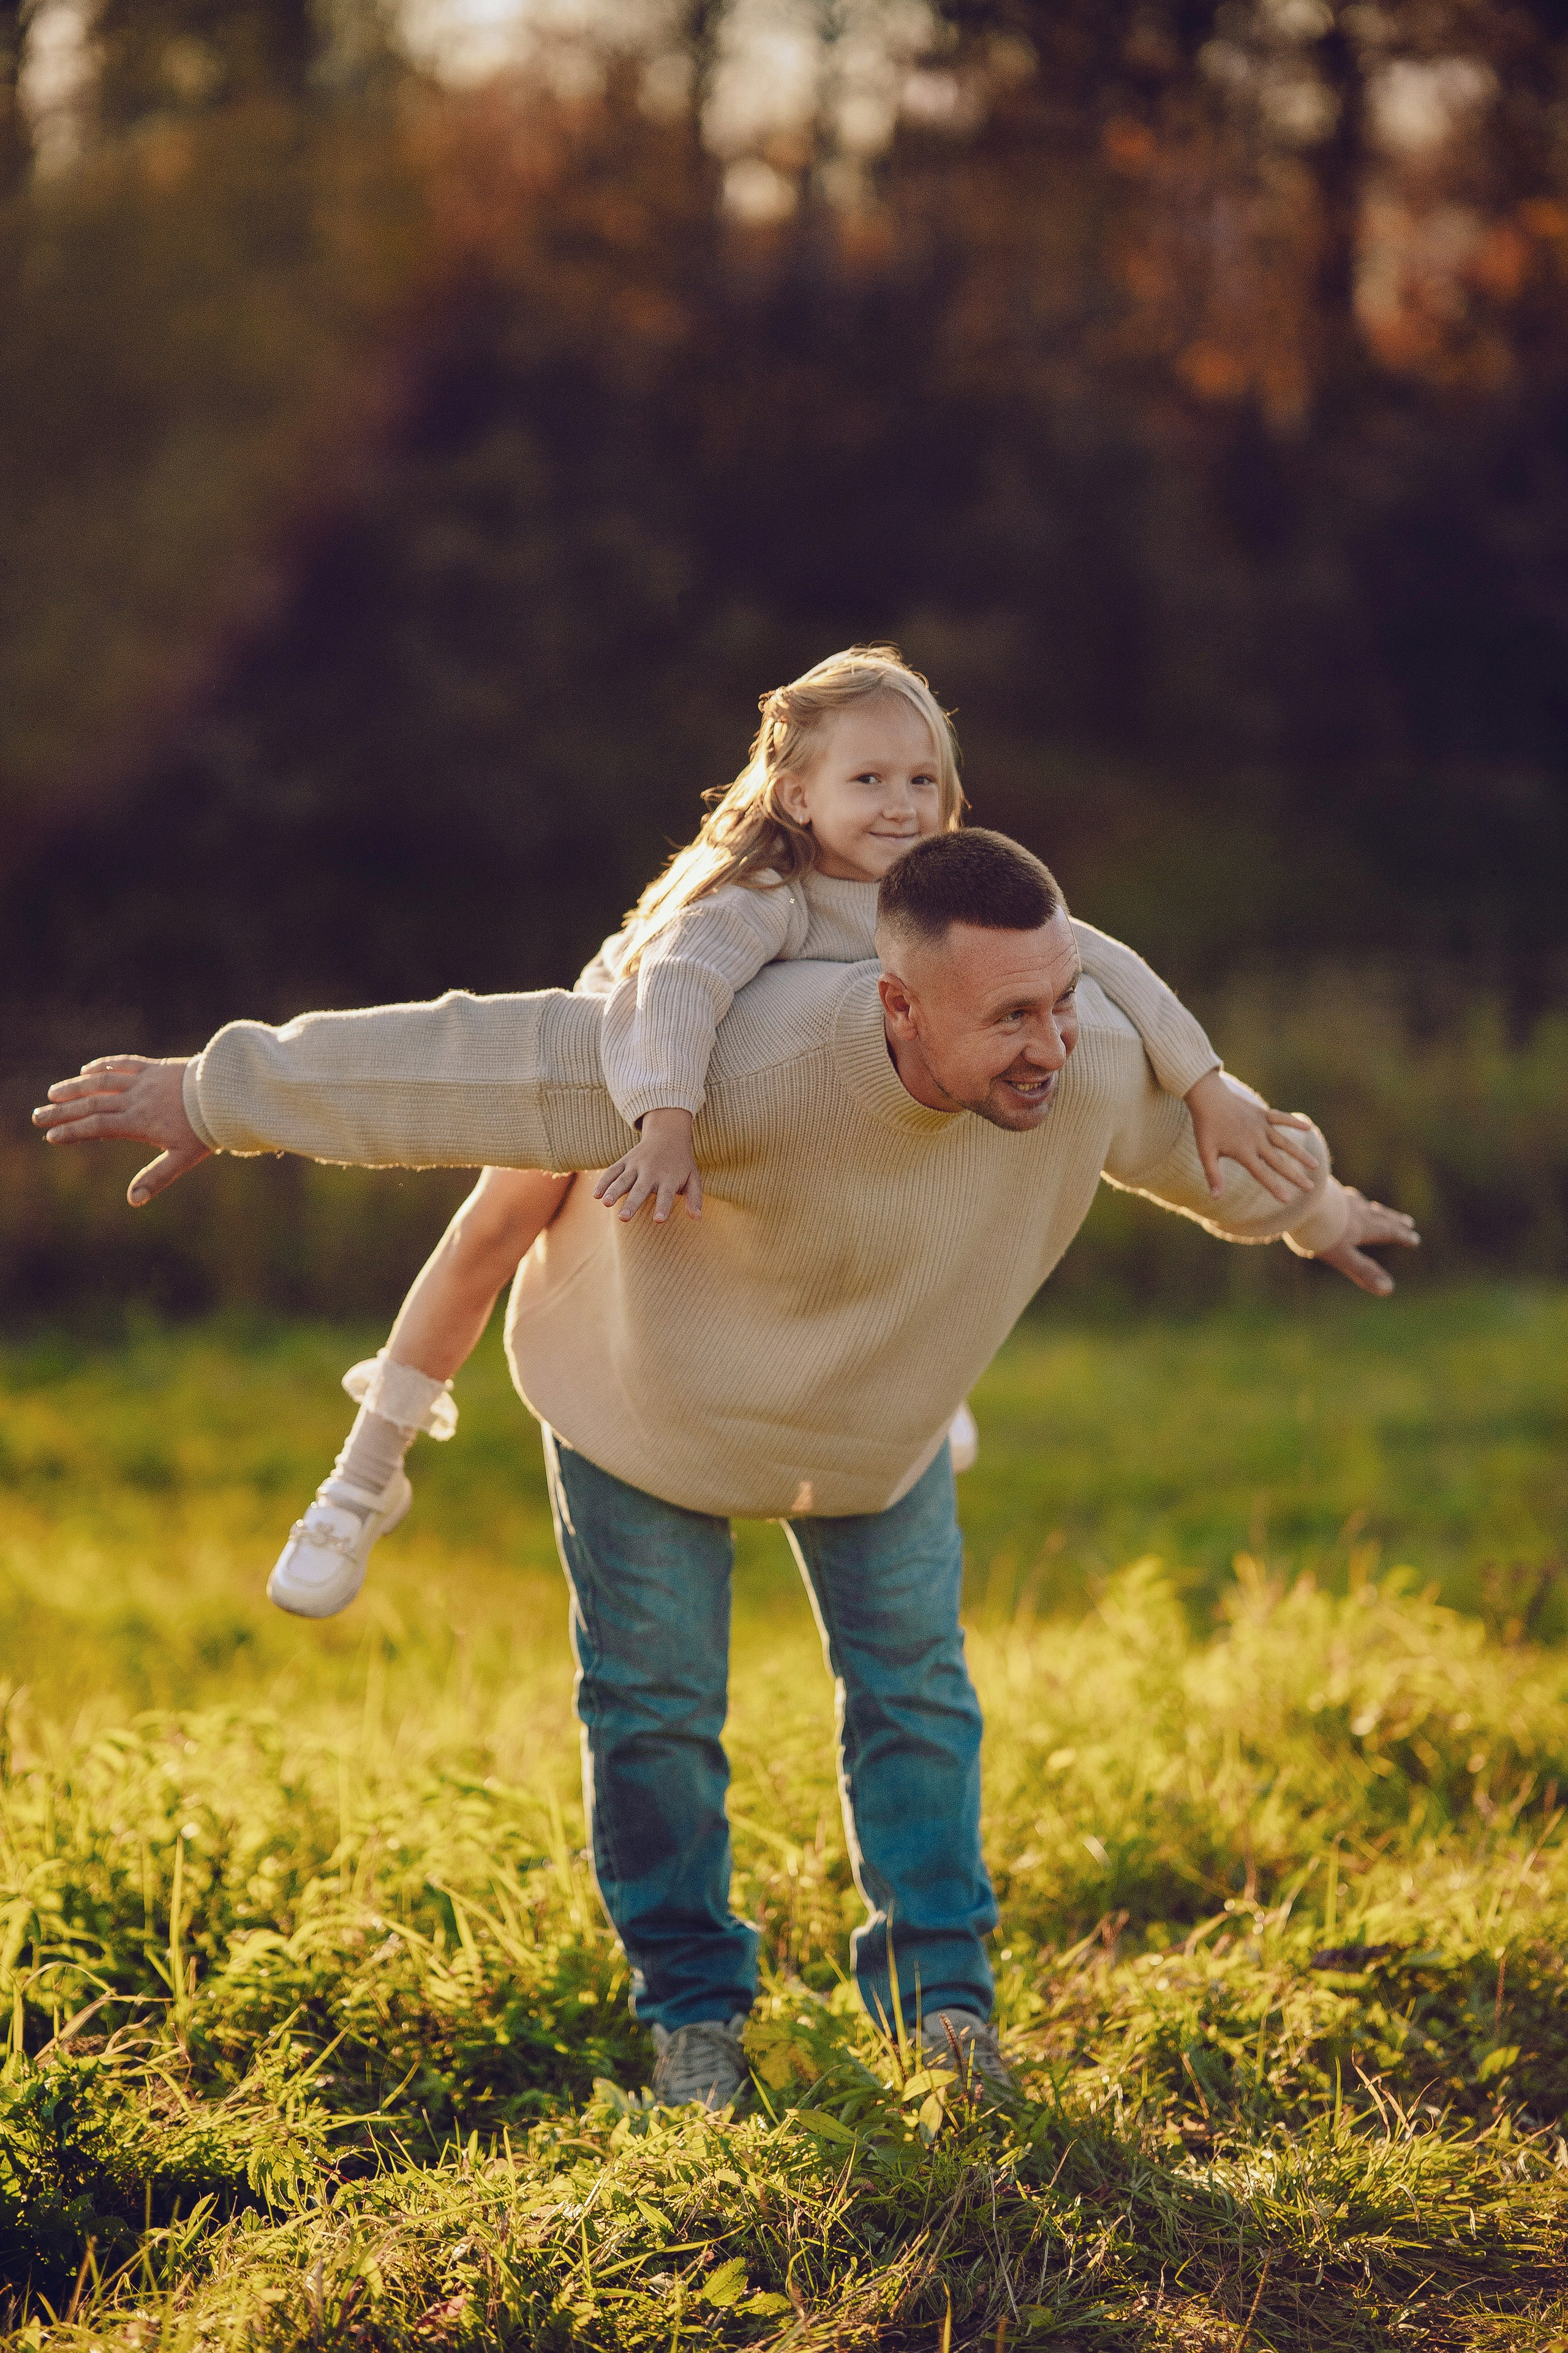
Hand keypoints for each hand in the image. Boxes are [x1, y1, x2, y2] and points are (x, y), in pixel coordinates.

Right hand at [32, 1054, 208, 1205]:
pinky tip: (87, 1069)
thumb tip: (133, 1201)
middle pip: (91, 1104)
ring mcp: (144, 1080)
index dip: (73, 1132)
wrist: (228, 1094)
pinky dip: (103, 1065)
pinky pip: (124, 1063)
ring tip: (52, 1092)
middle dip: (62, 1111)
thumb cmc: (206, 1129)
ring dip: (75, 1086)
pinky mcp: (155, 1067)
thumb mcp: (182, 1158)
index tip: (51, 1137)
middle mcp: (136, 1099)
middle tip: (37, 1116)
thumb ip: (157, 1178)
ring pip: (102, 1081)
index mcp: (138, 1122)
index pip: (97, 1127)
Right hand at [592, 1107, 702, 1224]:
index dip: (662, 1207)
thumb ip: (694, 1198)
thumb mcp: (693, 1178)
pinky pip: (612, 1171)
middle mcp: (651, 1171)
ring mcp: (636, 1165)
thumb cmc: (681, 1163)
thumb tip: (697, 1218)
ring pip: (623, 1179)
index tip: (658, 1220)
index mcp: (669, 1178)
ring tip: (606, 1203)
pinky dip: (603, 1182)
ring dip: (614, 1191)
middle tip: (624, 1218)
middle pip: (640, 1189)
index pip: (666, 1195)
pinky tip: (595, 1195)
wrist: (668, 1133)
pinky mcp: (625, 1161)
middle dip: (632, 1203)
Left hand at [1185, 1069, 1317, 1204]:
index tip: (1287, 1199)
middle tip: (1311, 1187)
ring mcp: (1261, 1126)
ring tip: (1315, 1165)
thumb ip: (1213, 1175)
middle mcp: (1256, 1140)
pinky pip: (1282, 1118)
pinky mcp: (1262, 1113)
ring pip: (1285, 1142)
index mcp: (1243, 1151)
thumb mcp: (1206, 1153)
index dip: (1274, 1187)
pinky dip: (1294, 1122)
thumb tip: (1215, 1198)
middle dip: (1295, 1176)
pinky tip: (1308, 1127)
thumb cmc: (1205, 1127)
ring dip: (1300, 1154)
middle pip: (1279, 1161)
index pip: (1262, 1174)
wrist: (1207, 1097)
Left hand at [1314, 1187, 1419, 1295]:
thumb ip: (1364, 1271)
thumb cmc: (1320, 1230)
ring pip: (1362, 1204)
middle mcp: (1356, 1210)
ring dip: (1373, 1209)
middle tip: (1408, 1223)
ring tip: (1375, 1209)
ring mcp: (1340, 1198)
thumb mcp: (1342, 1255)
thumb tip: (1388, 1290)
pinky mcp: (1325, 1191)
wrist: (1298, 1199)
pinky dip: (1348, 1199)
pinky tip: (1339, 1197)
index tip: (1414, 1239)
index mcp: (1363, 1226)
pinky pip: (1341, 1196)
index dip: (1401, 1237)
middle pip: (1380, 1216)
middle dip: (1394, 1221)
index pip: (1387, 1232)